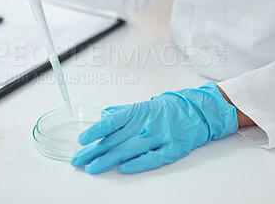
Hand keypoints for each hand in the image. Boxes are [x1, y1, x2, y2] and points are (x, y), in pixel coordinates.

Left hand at [71, 82, 237, 173]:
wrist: (196, 109)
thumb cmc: (166, 109)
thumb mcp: (143, 106)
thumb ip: (122, 113)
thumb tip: (103, 115)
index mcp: (138, 111)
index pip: (112, 121)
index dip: (96, 130)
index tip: (82, 140)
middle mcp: (147, 123)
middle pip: (116, 139)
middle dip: (95, 151)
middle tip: (78, 160)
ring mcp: (160, 135)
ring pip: (130, 149)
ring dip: (109, 159)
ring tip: (93, 168)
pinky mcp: (173, 148)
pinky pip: (153, 158)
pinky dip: (138, 164)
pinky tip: (123, 169)